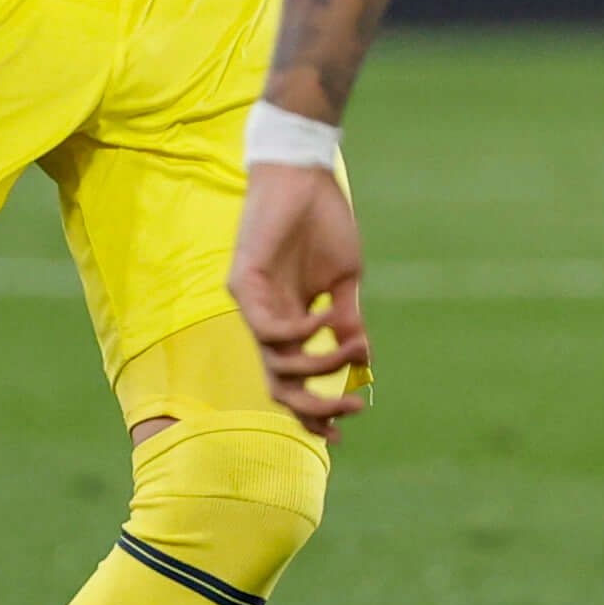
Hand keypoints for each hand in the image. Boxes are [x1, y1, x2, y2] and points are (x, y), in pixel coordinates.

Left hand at [229, 160, 372, 437]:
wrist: (303, 174)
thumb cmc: (322, 221)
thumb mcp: (343, 281)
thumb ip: (345, 321)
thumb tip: (360, 362)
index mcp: (288, 321)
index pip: (292, 380)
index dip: (313, 411)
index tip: (343, 430)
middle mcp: (264, 319)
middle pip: (278, 385)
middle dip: (315, 406)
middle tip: (350, 409)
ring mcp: (252, 304)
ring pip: (276, 363)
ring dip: (319, 366)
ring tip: (351, 348)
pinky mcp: (243, 284)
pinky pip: (270, 329)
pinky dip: (302, 334)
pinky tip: (327, 318)